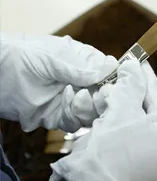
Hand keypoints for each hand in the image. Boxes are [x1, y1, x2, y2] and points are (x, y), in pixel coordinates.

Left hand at [0, 33, 117, 131]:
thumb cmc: (18, 57)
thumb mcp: (51, 58)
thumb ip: (79, 68)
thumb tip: (109, 69)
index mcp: (82, 62)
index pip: (109, 73)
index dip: (114, 81)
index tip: (113, 85)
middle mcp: (79, 82)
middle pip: (105, 96)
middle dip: (104, 98)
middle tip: (97, 96)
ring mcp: (68, 100)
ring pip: (93, 112)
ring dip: (89, 108)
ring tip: (76, 98)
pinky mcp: (56, 116)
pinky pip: (75, 123)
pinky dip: (74, 118)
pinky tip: (66, 107)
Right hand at [47, 60, 156, 180]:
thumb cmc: (111, 150)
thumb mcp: (123, 112)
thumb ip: (130, 87)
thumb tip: (134, 66)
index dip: (146, 80)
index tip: (137, 61)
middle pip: (144, 112)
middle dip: (127, 93)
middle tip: (115, 75)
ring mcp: (139, 159)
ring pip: (128, 122)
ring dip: (114, 106)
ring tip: (103, 92)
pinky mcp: (119, 163)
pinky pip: (116, 135)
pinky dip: (107, 121)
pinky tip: (97, 109)